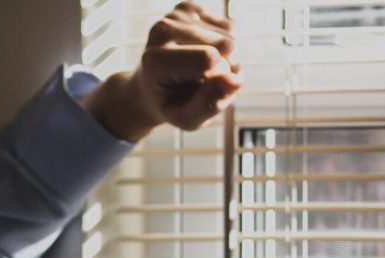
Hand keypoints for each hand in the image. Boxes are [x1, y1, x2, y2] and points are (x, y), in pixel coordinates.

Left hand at [81, 2, 240, 140]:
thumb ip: (209, 105)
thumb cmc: (169, 104)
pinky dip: (222, 45)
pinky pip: (227, 26)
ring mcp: (174, 16)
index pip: (210, 58)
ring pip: (230, 36)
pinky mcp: (187, 8)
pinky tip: (203, 53)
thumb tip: (234, 80)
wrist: (149, 88)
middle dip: (227, 69)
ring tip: (202, 72)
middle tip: (205, 83)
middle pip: (226, 45)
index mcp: (156, 60)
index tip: (206, 90)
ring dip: (226, 59)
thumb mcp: (186, 119)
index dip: (221, 78)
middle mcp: (162, 30)